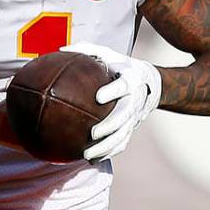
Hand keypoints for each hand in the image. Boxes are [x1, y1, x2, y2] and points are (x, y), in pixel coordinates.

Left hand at [61, 42, 161, 162]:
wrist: (150, 82)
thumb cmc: (119, 65)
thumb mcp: (107, 53)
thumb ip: (86, 49)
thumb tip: (59, 48)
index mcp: (131, 79)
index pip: (124, 86)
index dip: (114, 92)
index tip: (99, 97)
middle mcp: (136, 99)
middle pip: (126, 116)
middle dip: (111, 126)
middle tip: (94, 133)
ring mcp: (136, 116)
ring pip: (124, 135)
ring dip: (107, 146)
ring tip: (87, 154)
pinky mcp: (132, 127)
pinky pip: (121, 143)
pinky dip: (108, 152)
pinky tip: (90, 160)